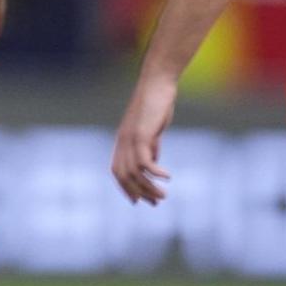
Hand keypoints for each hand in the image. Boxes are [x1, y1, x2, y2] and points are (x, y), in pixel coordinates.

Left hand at [111, 73, 176, 204]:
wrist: (157, 83)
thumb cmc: (156, 104)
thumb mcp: (152, 130)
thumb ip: (151, 147)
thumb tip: (152, 164)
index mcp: (123, 141)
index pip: (117, 171)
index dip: (125, 188)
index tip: (138, 201)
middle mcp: (123, 141)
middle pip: (124, 175)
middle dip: (139, 192)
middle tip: (156, 202)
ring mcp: (130, 138)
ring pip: (134, 172)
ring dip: (149, 187)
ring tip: (164, 196)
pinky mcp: (141, 134)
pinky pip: (144, 161)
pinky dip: (155, 172)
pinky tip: (168, 177)